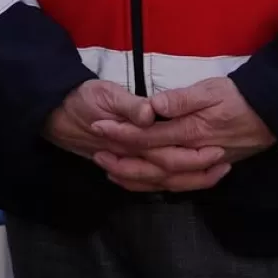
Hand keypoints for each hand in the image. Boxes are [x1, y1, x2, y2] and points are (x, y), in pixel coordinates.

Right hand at [45, 79, 229, 193]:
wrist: (54, 112)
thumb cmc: (82, 100)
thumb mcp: (105, 94)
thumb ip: (130, 105)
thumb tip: (152, 113)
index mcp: (130, 141)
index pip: (167, 156)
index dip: (192, 156)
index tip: (217, 149)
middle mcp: (130, 158)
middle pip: (167, 174)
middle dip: (196, 173)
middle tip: (223, 163)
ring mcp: (125, 163)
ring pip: (158, 182)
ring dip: (185, 180)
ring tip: (211, 173)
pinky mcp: (122, 162)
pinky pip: (145, 182)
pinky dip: (164, 183)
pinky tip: (178, 178)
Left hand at [92, 77, 275, 179]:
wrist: (270, 113)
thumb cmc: (239, 95)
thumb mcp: (211, 89)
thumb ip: (181, 99)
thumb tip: (152, 105)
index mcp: (190, 130)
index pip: (149, 135)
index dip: (122, 132)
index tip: (99, 125)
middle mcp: (191, 153)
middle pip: (150, 161)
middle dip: (122, 158)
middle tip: (96, 152)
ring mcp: (198, 164)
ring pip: (160, 178)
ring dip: (134, 175)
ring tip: (110, 169)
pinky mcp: (203, 168)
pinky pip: (174, 184)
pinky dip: (154, 184)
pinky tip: (141, 181)